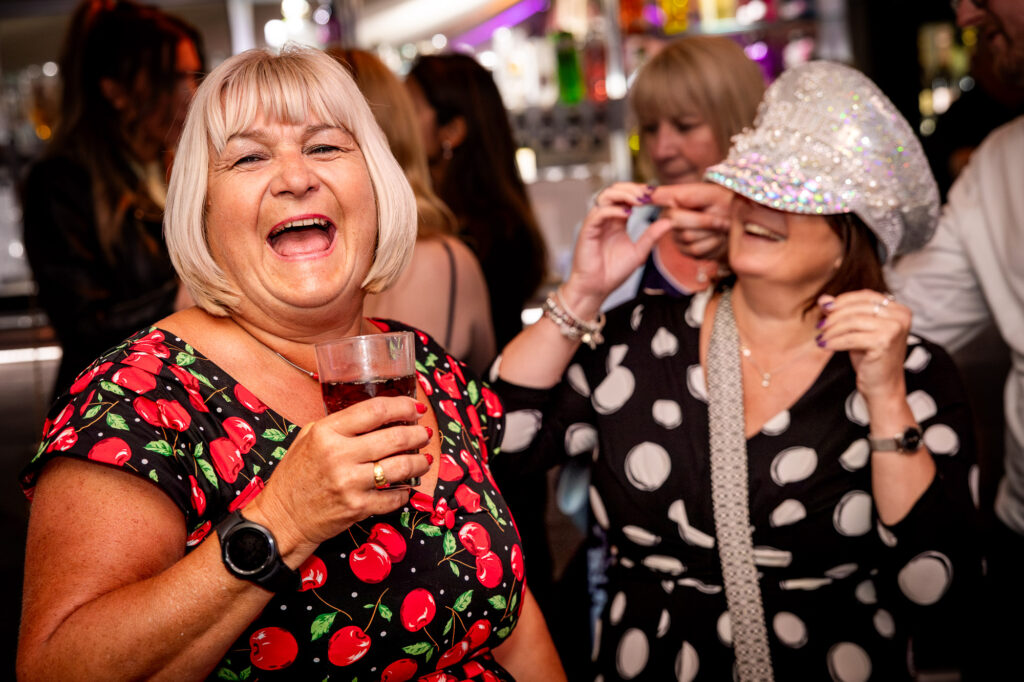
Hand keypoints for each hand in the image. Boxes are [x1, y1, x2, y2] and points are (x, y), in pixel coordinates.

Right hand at [244, 397, 431, 560]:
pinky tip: (406, 487)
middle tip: (425, 434)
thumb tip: (381, 414)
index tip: (415, 409)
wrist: (282, 518)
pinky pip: (394, 497)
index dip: (402, 407)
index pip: (375, 410)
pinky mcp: (357, 508)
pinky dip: (404, 492)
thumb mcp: (309, 438)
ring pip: (400, 467)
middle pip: (394, 438)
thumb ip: (341, 424)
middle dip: (417, 435)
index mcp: (327, 432)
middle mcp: (339, 455)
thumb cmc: (296, 475)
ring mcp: (349, 483)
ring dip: (419, 462)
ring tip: (424, 459)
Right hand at [562, 182, 672, 312]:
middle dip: (633, 188)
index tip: (660, 196)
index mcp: (617, 220)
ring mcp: (596, 222)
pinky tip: (627, 214)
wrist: (596, 289)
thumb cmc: (613, 272)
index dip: (642, 193)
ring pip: (606, 196)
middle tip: (650, 193)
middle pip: (616, 190)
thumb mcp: (639, 252)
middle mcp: (605, 218)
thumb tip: (670, 222)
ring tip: (640, 200)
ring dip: (624, 194)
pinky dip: (613, 210)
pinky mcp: (588, 230)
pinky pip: (599, 213)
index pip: (628, 197)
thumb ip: (652, 236)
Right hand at [650, 183, 731, 259]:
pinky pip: (697, 251)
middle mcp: (669, 222)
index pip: (655, 203)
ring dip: (712, 233)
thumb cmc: (722, 201)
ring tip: (721, 226)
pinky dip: (713, 244)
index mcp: (670, 204)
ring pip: (689, 239)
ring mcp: (678, 239)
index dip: (646, 201)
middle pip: (677, 224)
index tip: (638, 200)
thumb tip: (646, 193)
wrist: (739, 221)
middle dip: (704, 221)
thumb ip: (671, 193)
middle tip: (720, 217)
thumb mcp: (699, 191)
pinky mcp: (687, 252)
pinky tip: (719, 238)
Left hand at [815, 291, 910, 402]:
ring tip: (821, 337)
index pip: (866, 296)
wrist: (882, 386)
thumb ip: (842, 312)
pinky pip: (851, 338)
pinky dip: (834, 341)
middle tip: (820, 326)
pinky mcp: (884, 342)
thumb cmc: (870, 358)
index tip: (824, 308)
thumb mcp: (856, 330)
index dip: (842, 301)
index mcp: (898, 309)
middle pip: (858, 308)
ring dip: (832, 330)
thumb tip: (823, 298)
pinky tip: (824, 345)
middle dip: (834, 316)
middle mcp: (900, 316)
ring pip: (852, 322)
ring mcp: (894, 329)